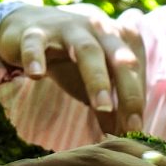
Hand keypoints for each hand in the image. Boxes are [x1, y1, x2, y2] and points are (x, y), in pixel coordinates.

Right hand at [0, 5, 147, 133]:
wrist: (27, 29)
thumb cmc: (69, 60)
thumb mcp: (92, 85)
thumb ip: (109, 108)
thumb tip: (124, 137)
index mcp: (119, 38)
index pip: (135, 71)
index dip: (137, 101)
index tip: (136, 131)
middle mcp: (99, 29)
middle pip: (119, 57)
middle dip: (128, 90)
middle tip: (131, 123)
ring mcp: (68, 28)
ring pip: (86, 50)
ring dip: (97, 78)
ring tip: (102, 106)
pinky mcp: (35, 33)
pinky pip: (36, 44)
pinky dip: (35, 57)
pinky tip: (36, 75)